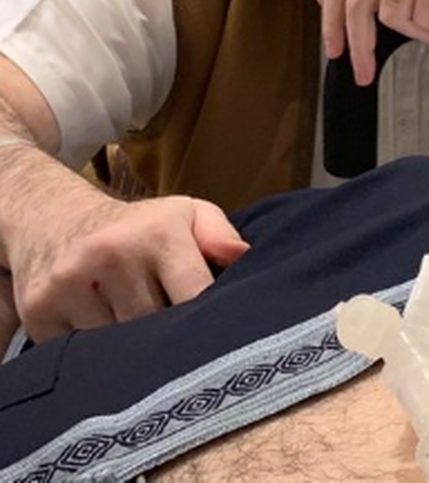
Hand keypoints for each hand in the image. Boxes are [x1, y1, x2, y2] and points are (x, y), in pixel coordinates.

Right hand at [9, 191, 248, 341]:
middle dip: (170, 336)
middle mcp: (112, 254)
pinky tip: (102, 329)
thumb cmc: (139, 226)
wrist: (56, 219)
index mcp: (158, 233)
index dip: (208, 320)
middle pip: (157, 330)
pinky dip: (95, 355)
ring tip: (137, 328)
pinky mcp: (40, 310)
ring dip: (132, 350)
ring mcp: (71, 283)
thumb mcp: (185, 215)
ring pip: (119, 349)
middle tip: (175, 334)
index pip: (196, 295)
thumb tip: (245, 258)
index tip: (216, 334)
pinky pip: (81, 356)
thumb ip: (220, 236)